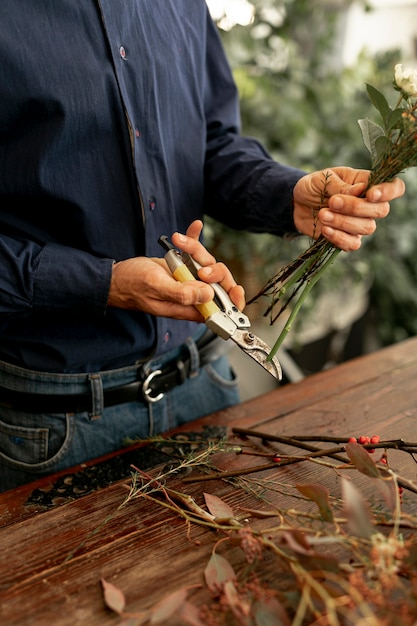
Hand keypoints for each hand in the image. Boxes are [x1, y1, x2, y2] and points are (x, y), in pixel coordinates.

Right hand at [107, 220, 244, 319]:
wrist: (117, 277)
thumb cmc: (132, 286)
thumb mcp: (157, 288)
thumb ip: (182, 294)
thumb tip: (209, 294)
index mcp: (189, 307)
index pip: (220, 309)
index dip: (232, 301)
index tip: (236, 288)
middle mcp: (191, 295)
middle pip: (217, 282)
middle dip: (212, 269)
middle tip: (199, 265)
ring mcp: (187, 280)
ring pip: (205, 263)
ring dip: (196, 249)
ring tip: (178, 242)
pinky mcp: (181, 266)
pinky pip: (193, 252)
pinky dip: (195, 238)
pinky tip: (195, 227)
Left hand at [293, 167, 404, 250]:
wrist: (296, 203)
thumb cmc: (314, 186)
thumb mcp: (325, 179)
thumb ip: (342, 186)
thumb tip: (360, 190)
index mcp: (367, 184)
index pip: (394, 188)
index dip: (388, 192)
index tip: (370, 194)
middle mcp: (368, 205)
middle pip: (381, 210)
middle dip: (356, 208)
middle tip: (332, 202)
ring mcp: (359, 223)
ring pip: (367, 228)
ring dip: (343, 222)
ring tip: (322, 214)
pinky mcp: (347, 238)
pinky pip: (353, 244)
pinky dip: (339, 238)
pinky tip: (325, 229)